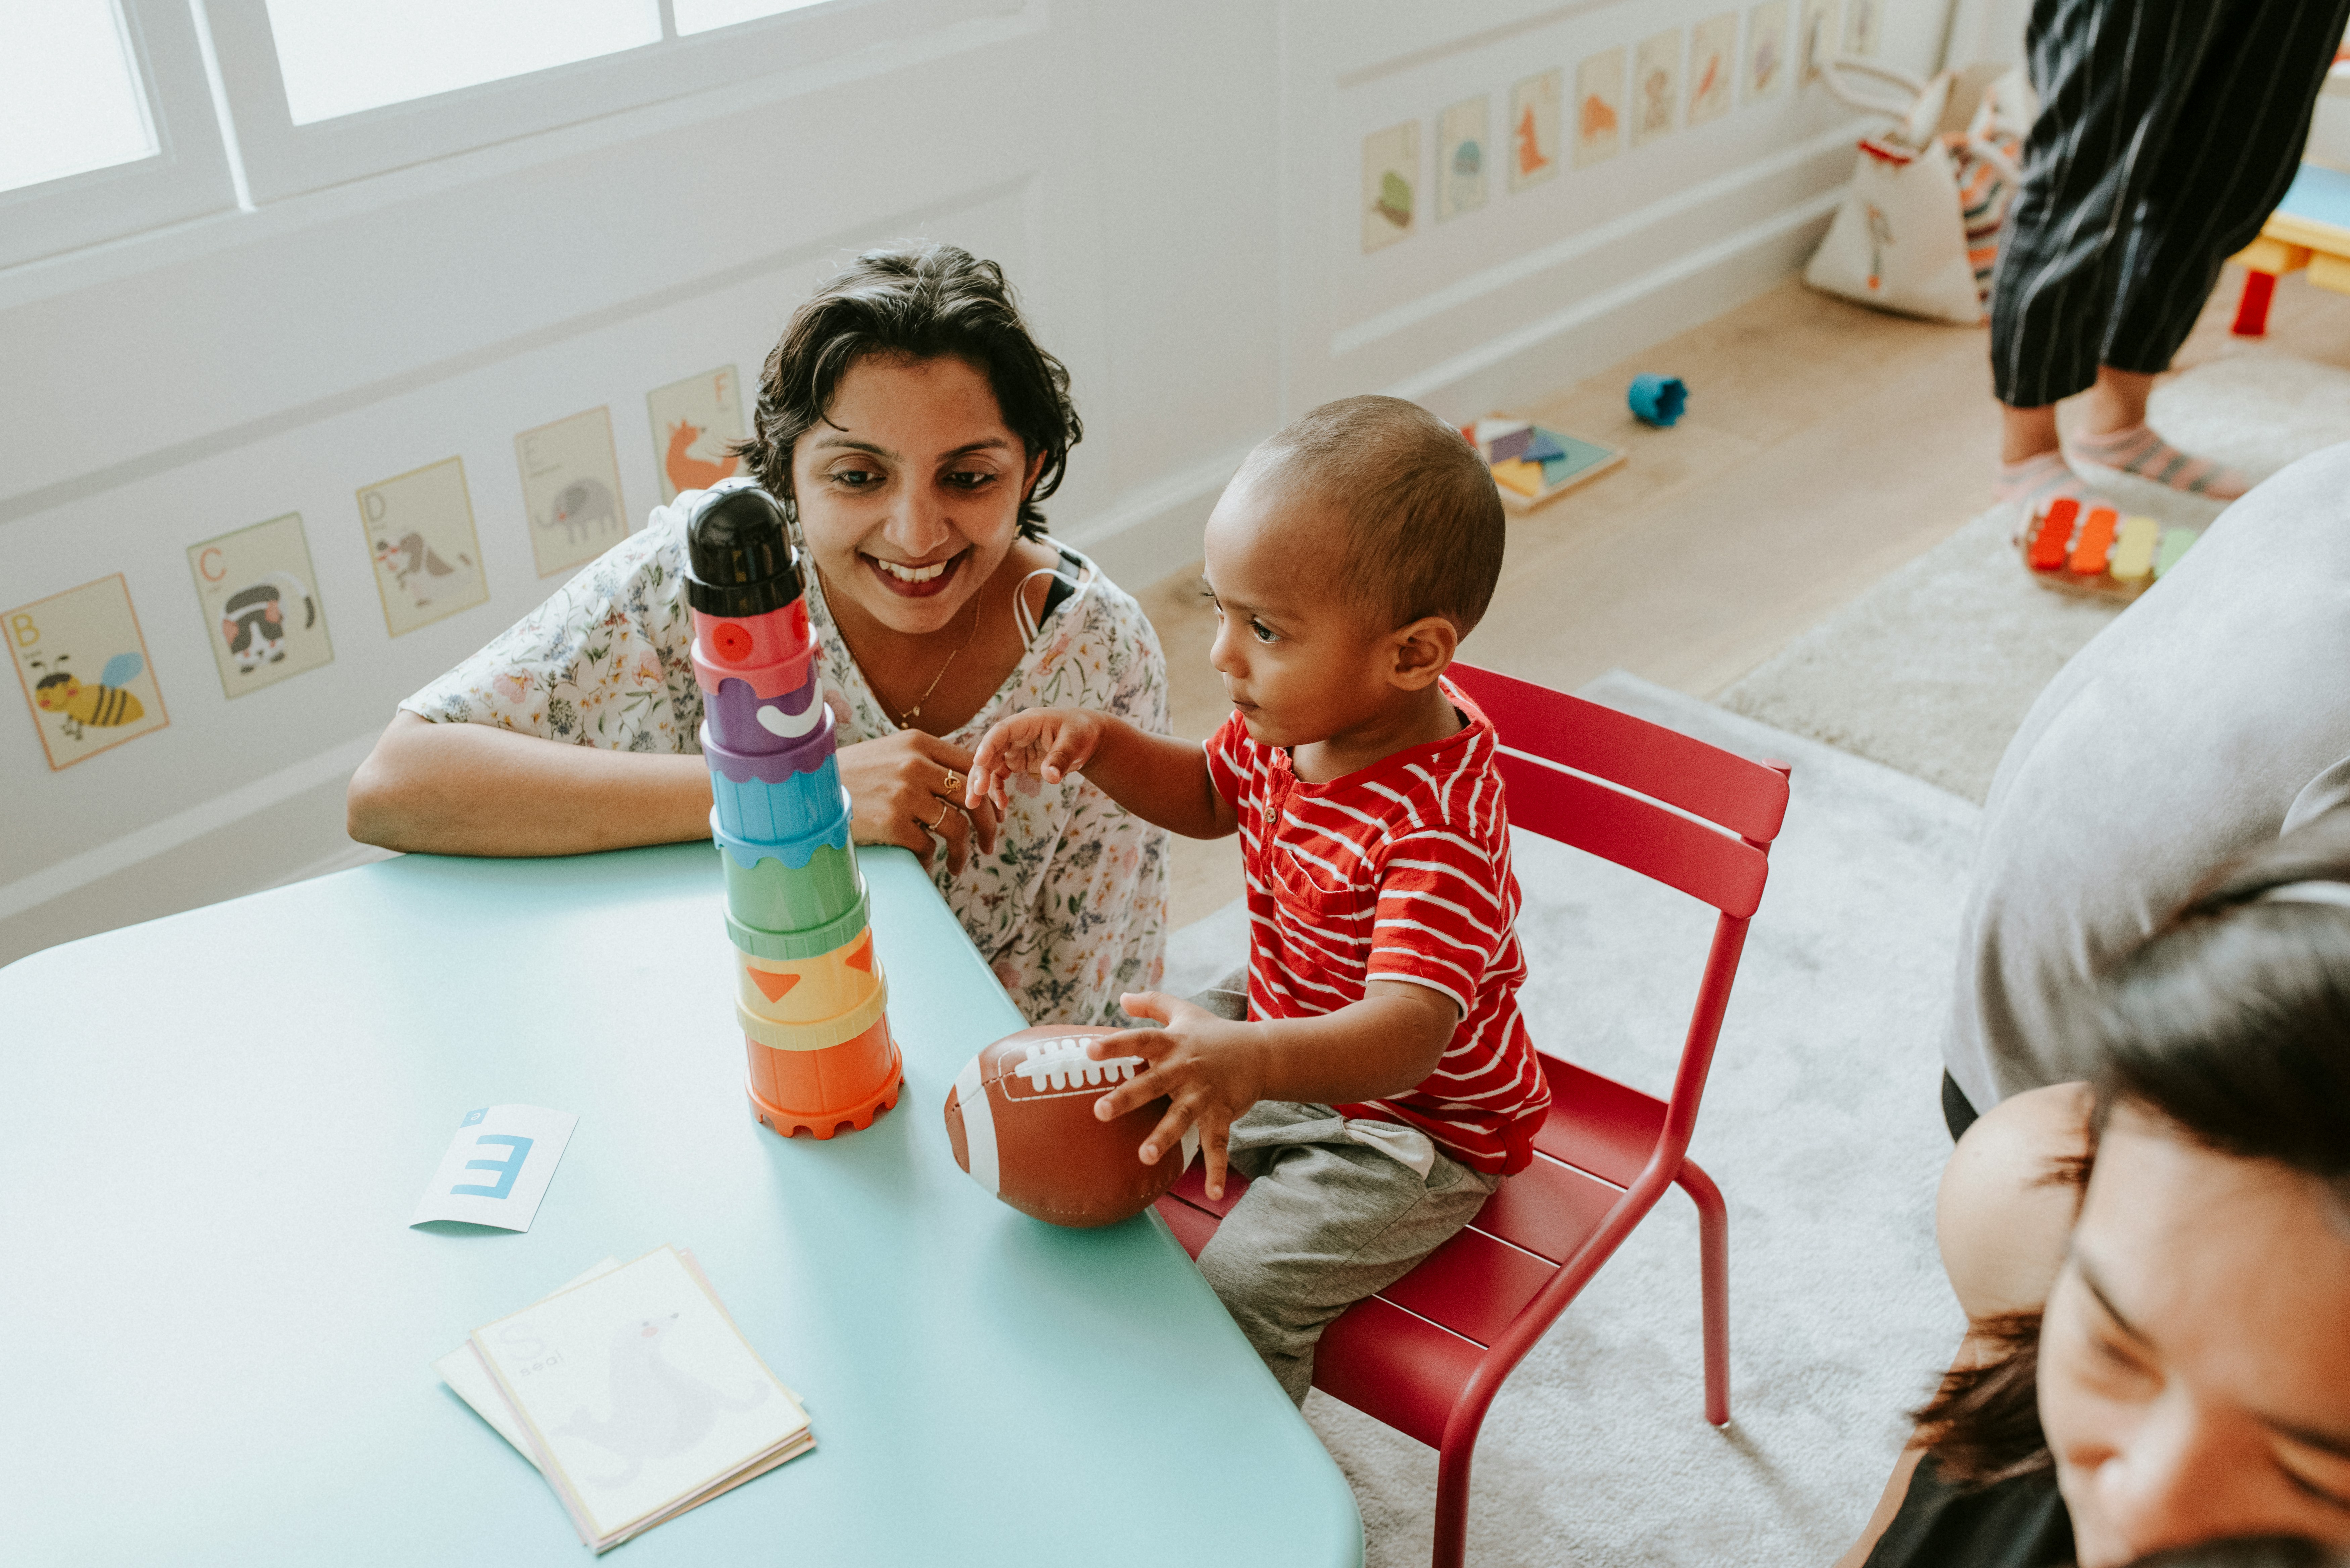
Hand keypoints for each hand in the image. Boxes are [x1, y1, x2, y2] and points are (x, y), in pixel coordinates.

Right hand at [834, 729, 999, 874]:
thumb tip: (967, 785)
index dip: (990, 791)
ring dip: (963, 852)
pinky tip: (928, 866)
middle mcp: (915, 764)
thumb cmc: (852, 776)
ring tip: (957, 864)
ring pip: (957, 826)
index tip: (996, 812)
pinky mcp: (891, 822)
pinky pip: (928, 847)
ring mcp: (904, 793)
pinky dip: (932, 861)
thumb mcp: (889, 753)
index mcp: (918, 743)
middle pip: (973, 796)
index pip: (972, 764)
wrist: (808, 791)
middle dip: (988, 825)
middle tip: (989, 844)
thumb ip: (925, 761)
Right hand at [966, 708, 1106, 812]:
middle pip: (990, 751)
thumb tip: (1051, 777)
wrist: (1086, 737)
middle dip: (980, 771)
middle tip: (975, 793)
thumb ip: (1061, 758)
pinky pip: (999, 776)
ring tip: (974, 804)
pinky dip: (997, 790)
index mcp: (1028, 722)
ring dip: (981, 784)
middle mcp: (1015, 735)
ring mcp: (1013, 749)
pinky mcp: (1016, 762)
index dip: (989, 745)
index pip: (1002, 731)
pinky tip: (1000, 805)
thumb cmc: (1081, 732)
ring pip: (990, 765)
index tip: (979, 761)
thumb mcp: (1075, 742)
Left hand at [1087, 990, 1268, 1200]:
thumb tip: (1121, 997)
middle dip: (1127, 1097)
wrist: (1260, 1052)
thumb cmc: (1213, 1032)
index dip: (1114, 1045)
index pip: (1138, 1041)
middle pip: (1152, 1083)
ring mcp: (1204, 1095)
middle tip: (1100, 1111)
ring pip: (1181, 1118)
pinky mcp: (1221, 1114)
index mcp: (1171, 1044)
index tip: (1088, 1050)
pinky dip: (1217, 1169)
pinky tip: (1214, 1195)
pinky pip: (1218, 1145)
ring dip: (1163, 1137)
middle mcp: (1184, 1069)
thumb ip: (1151, 1004)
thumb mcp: (1183, 1011)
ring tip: (1143, 1156)